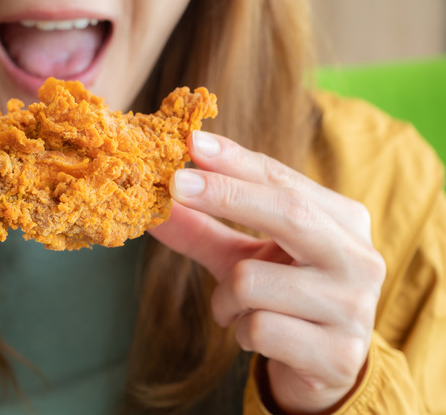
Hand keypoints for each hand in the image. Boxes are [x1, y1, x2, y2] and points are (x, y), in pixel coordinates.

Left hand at [150, 131, 384, 412]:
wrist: (319, 368)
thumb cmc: (280, 299)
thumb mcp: (242, 257)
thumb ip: (202, 228)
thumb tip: (154, 203)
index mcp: (343, 222)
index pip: (284, 180)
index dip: (235, 162)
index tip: (191, 144)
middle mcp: (358, 258)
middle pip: (287, 212)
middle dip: (224, 196)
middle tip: (175, 187)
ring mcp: (354, 307)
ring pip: (252, 281)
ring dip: (225, 299)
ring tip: (238, 310)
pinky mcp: (337, 353)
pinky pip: (258, 328)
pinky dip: (240, 332)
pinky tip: (257, 337)